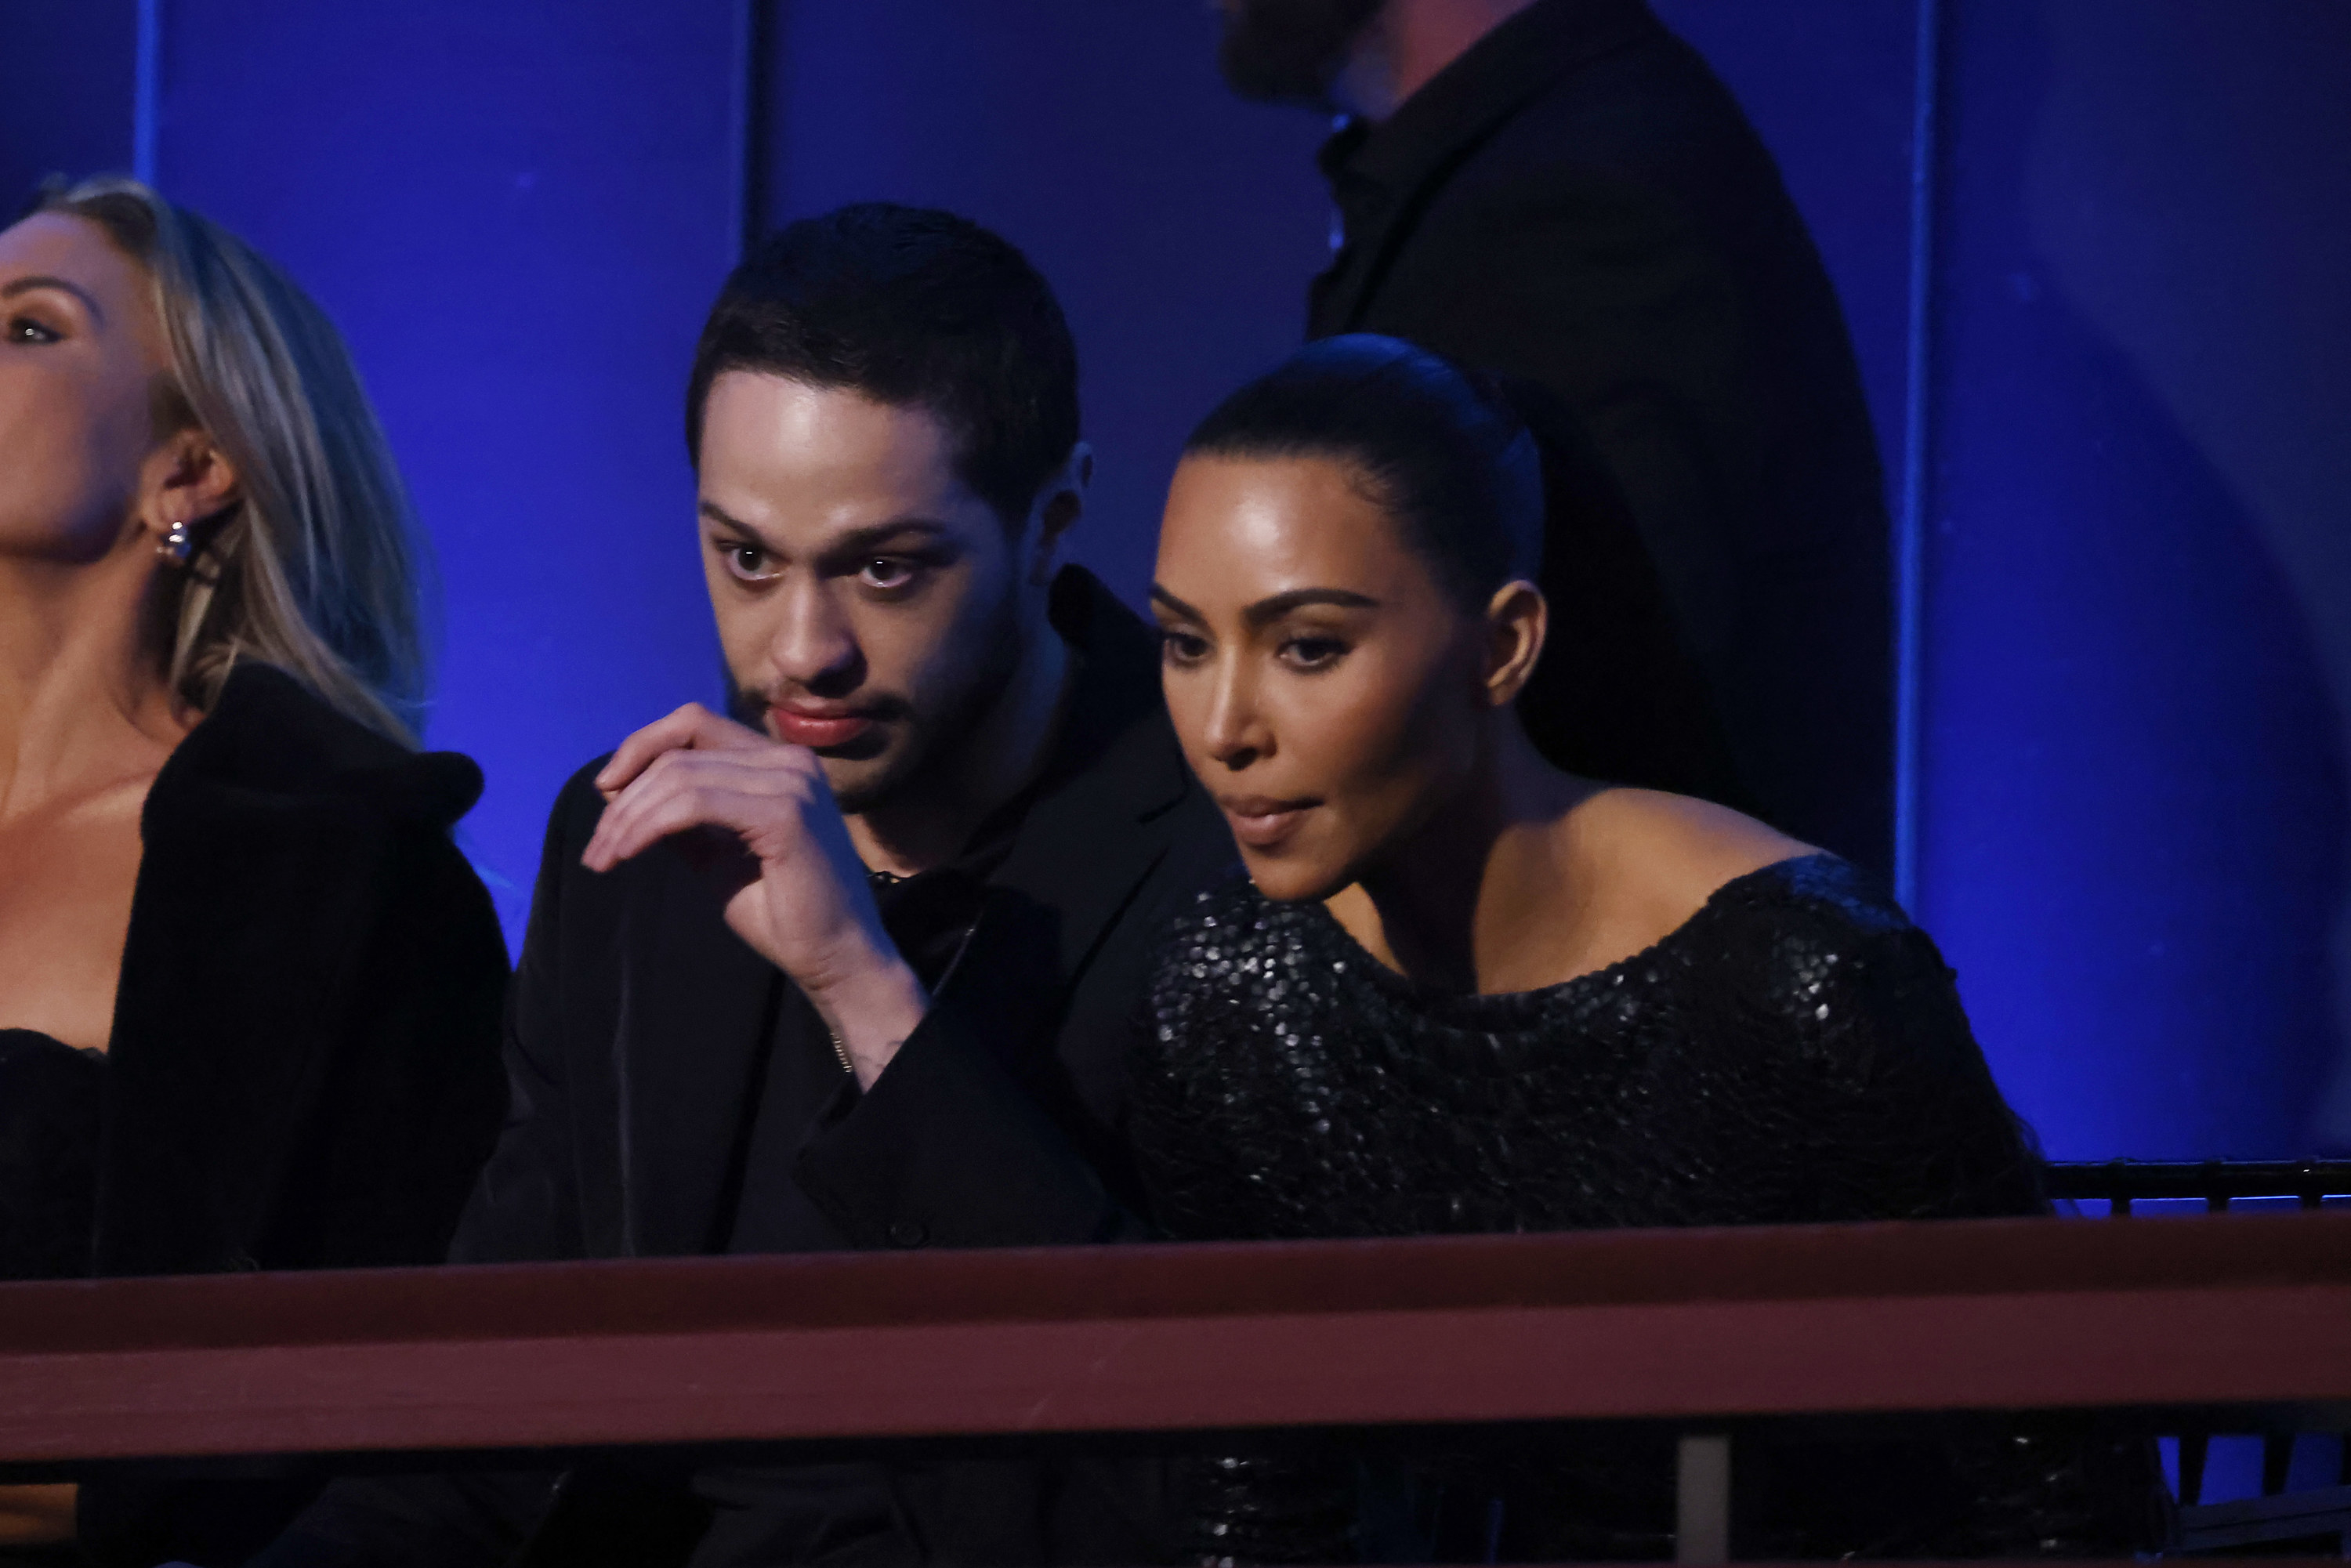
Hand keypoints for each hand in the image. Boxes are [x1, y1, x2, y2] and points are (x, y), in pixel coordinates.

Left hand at [582, 703, 924, 1084]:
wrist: (838, 959)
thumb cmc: (785, 915)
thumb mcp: (719, 857)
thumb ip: (682, 822)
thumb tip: (619, 794)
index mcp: (779, 764)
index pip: (695, 724)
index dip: (641, 747)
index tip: (604, 792)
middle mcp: (790, 761)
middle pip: (680, 749)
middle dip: (625, 795)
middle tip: (596, 847)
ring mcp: (792, 782)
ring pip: (680, 776)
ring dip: (628, 817)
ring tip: (602, 857)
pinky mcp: (785, 813)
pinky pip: (693, 805)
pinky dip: (648, 827)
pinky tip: (625, 854)